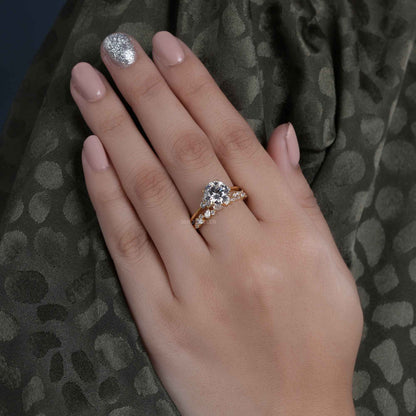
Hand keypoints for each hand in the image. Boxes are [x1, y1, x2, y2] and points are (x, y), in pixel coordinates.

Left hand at [70, 31, 362, 414]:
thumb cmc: (317, 337)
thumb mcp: (327, 262)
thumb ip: (298, 196)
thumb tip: (276, 135)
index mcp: (289, 231)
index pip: (232, 140)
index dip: (195, 89)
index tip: (165, 49)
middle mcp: (242, 249)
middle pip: (185, 154)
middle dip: (146, 94)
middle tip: (115, 50)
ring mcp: (196, 283)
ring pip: (148, 191)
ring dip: (115, 131)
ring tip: (90, 86)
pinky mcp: (161, 318)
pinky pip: (128, 245)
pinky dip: (106, 195)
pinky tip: (91, 153)